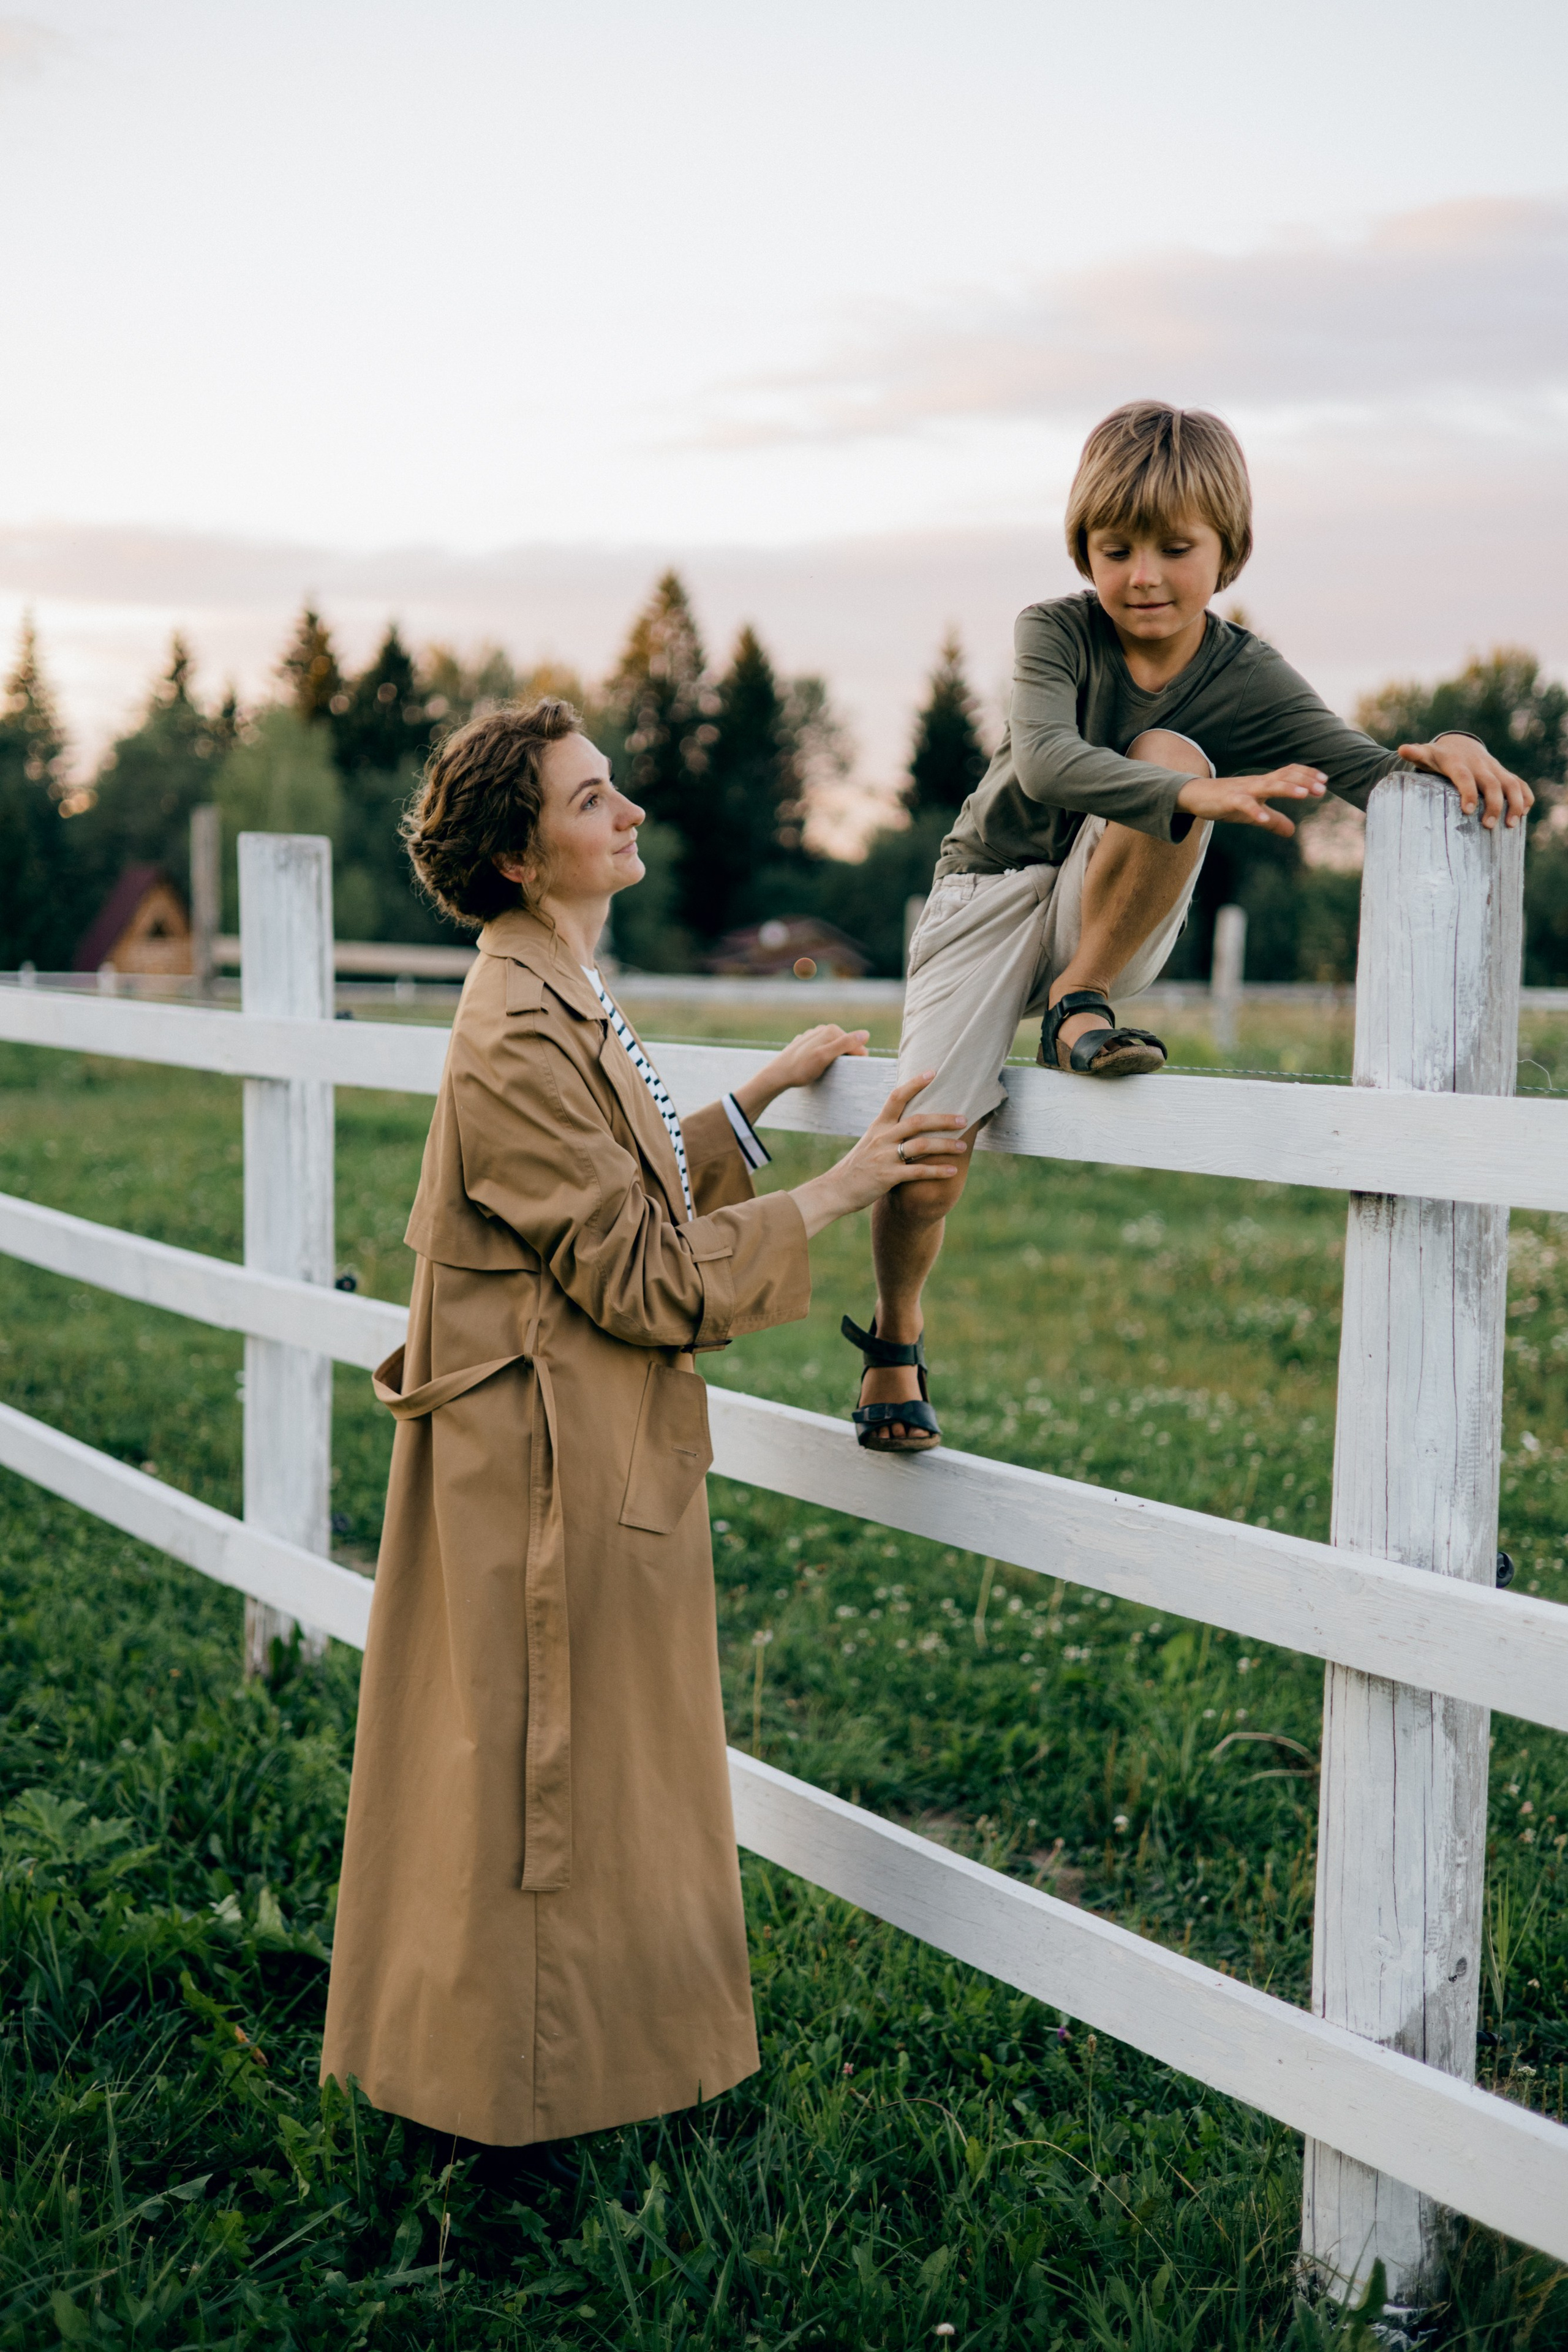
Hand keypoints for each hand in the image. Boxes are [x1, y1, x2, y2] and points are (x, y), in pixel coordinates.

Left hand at [731, 1024, 869, 1126]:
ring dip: (835, 1059)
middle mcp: (822, 1029)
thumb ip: (845, 1044)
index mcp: (831, 1030)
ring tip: (827, 1070)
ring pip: (833, 1048)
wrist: (777, 1075)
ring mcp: (813, 1036)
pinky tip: (817, 1067)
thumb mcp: (826, 1056)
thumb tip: (866, 1034)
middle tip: (837, 1072)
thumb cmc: (801, 1068)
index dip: (857, 1059)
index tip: (851, 1071)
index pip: (855, 1044)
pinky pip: (822, 1050)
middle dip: (845, 1058)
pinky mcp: (806, 1045)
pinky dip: (824, 1058)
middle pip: (845, 1045)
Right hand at [791, 1072, 966, 1237]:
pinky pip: (918, 1172)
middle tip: (963, 1118)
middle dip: (943, 1119)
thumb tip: (913, 1119)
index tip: (933, 1072)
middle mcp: (882, 1137)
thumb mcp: (871, 1141)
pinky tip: (952, 1171)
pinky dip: (937, 1171)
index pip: (896, 1097)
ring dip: (945, 1146)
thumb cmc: (859, 1164)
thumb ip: (890, 1130)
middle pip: (917, 1121)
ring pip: (921, 1146)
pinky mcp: (888, 1177)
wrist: (837, 1189)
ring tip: (963, 1146)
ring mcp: (884, 1157)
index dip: (914, 1083)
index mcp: (879, 1125)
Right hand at [1175, 765, 1326, 837]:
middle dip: (1304, 781)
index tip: (1325, 781)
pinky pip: (1243, 804)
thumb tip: (1292, 832)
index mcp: (1264, 784)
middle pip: (1284, 777)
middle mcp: (1257, 783)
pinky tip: (1263, 819)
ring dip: (1286, 789)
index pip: (1289, 773)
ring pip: (1268, 785)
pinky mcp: (1228, 800)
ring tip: (1304, 795)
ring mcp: (1243, 790)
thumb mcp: (1253, 813)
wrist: (1195, 795)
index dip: (1307, 775)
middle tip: (1322, 789)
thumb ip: (1274, 820)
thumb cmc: (1226, 801)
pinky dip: (1254, 811)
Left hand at [1399, 736, 1532, 830]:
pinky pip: (1519, 783)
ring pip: (1511, 784)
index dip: (1467, 792)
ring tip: (1510, 825)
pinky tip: (1524, 813)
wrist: (1460, 745)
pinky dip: (1525, 796)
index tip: (1468, 810)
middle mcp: (1479, 765)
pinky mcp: (1504, 774)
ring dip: (1514, 803)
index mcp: (1458, 763)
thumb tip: (1402, 749)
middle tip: (1488, 825)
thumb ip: (1415, 754)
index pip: (1464, 776)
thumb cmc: (1439, 757)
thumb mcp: (1426, 755)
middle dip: (1493, 804)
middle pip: (1491, 783)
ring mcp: (1494, 769)